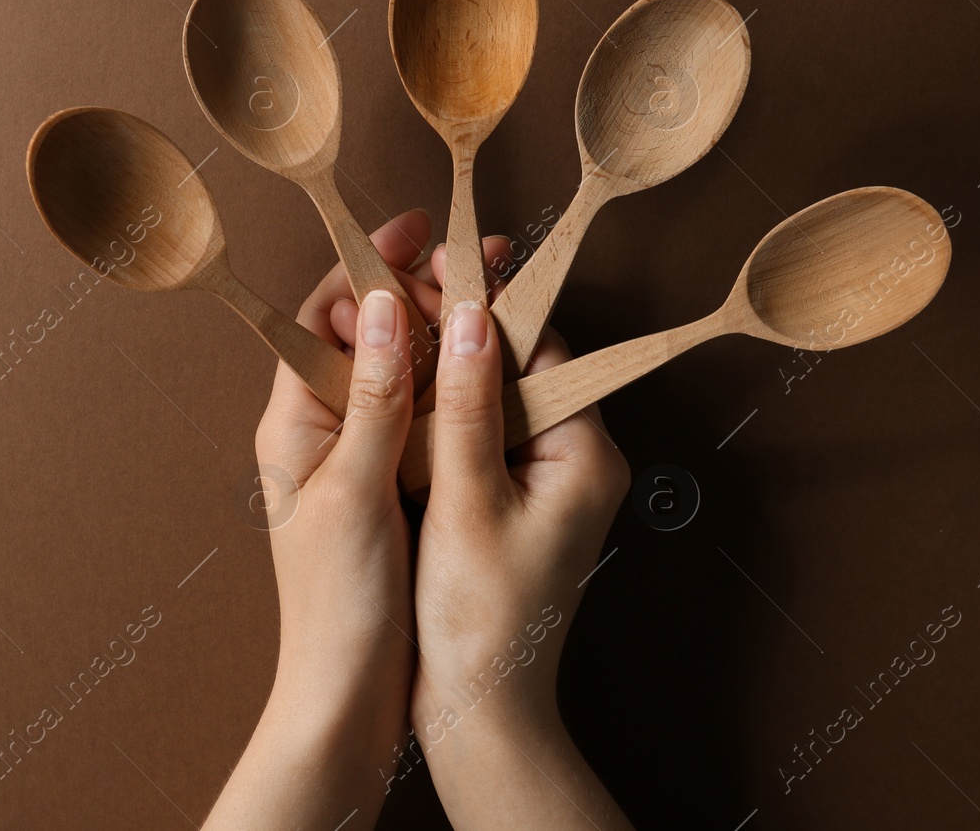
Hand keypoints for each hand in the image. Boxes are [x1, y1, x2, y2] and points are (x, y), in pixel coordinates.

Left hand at [204, 210, 434, 830]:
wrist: (347, 700)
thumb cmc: (338, 604)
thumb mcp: (354, 490)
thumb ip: (370, 396)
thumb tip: (381, 303)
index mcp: (293, 421)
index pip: (324, 314)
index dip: (371, 265)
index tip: (423, 230)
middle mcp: (322, 431)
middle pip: (368, 335)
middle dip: (421, 291)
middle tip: (484, 261)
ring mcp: (360, 460)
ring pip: (401, 376)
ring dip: (444, 336)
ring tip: (500, 302)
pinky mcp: (394, 490)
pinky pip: (423, 421)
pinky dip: (455, 390)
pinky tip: (495, 376)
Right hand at [407, 246, 635, 828]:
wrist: (483, 712)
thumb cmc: (478, 619)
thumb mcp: (467, 503)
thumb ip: (469, 405)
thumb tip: (473, 315)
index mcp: (585, 454)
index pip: (543, 349)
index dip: (486, 305)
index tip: (434, 268)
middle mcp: (580, 460)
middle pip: (522, 366)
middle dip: (464, 329)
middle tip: (402, 287)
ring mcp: (551, 482)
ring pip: (500, 398)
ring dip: (450, 367)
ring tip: (393, 327)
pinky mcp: (519, 503)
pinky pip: (486, 435)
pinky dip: (447, 412)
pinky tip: (402, 393)